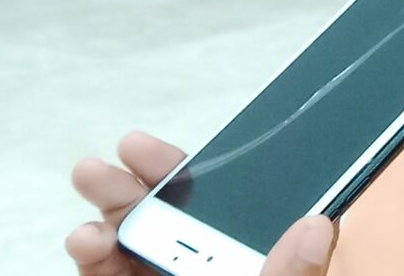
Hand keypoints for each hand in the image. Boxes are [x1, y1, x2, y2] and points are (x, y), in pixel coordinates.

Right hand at [66, 130, 337, 274]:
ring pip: (134, 242)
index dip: (205, 170)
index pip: (237, 205)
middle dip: (145, 182)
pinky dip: (94, 256)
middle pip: (177, 216)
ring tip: (91, 188)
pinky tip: (86, 240)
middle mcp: (213, 267)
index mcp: (261, 258)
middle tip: (118, 153)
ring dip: (111, 212)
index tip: (171, 141)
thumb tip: (317, 226)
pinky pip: (108, 275)